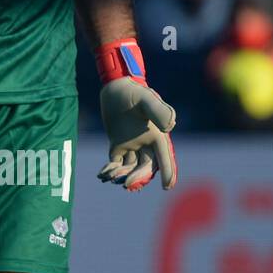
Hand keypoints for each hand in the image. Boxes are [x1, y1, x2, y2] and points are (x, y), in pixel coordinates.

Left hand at [95, 39, 176, 190]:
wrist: (115, 86)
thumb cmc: (133, 91)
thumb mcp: (146, 99)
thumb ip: (159, 111)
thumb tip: (170, 127)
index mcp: (157, 135)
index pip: (164, 157)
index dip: (167, 172)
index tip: (166, 186)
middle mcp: (146, 142)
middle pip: (146, 166)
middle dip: (138, 177)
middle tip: (126, 183)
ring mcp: (132, 144)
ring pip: (131, 167)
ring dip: (122, 175)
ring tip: (109, 176)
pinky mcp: (118, 143)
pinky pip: (117, 162)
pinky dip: (111, 170)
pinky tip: (102, 175)